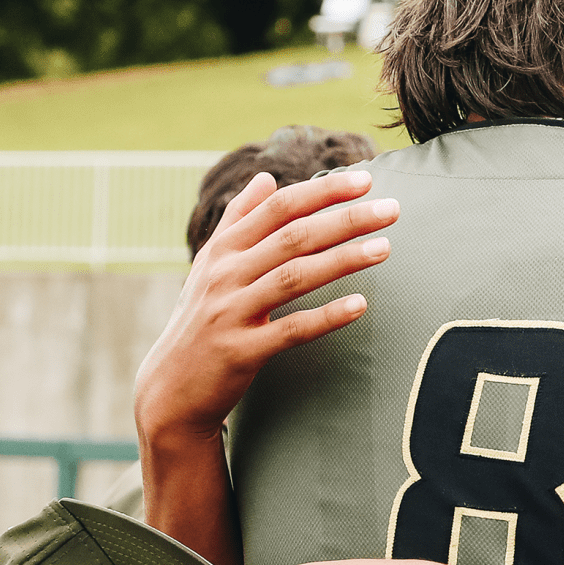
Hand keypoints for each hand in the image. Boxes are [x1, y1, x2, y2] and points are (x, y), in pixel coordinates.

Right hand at [135, 170, 398, 449]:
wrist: (171, 386)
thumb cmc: (201, 318)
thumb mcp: (211, 264)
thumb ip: (238, 219)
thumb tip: (265, 177)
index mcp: (223, 249)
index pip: (279, 208)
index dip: (323, 191)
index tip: (365, 180)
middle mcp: (224, 275)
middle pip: (293, 237)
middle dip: (345, 219)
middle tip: (392, 209)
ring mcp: (230, 312)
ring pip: (294, 277)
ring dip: (343, 260)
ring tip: (385, 248)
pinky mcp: (241, 351)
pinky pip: (290, 330)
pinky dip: (326, 316)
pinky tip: (360, 305)